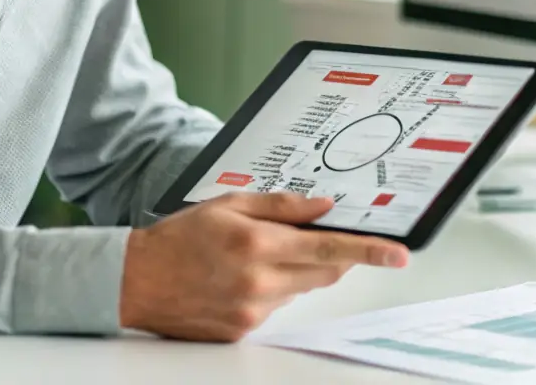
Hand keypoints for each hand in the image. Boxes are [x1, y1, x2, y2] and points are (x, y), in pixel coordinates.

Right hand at [119, 191, 408, 341]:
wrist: (137, 281)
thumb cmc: (179, 238)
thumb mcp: (229, 205)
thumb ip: (281, 206)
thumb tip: (323, 207)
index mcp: (258, 244)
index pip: (329, 249)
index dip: (368, 252)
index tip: (397, 254)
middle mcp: (260, 282)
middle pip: (324, 273)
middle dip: (331, 256)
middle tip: (312, 238)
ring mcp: (253, 311)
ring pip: (300, 289)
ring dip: (293, 271)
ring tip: (253, 256)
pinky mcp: (244, 330)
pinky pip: (277, 307)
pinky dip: (272, 289)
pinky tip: (239, 278)